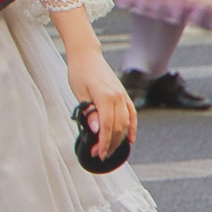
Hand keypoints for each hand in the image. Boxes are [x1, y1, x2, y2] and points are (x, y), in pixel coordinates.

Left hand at [68, 48, 135, 162]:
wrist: (86, 55)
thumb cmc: (79, 73)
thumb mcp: (79, 94)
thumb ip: (89, 112)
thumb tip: (96, 130)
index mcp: (106, 97)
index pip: (107, 126)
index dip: (103, 142)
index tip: (97, 153)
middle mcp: (118, 97)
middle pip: (118, 127)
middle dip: (110, 144)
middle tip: (99, 155)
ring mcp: (123, 96)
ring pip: (126, 123)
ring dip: (119, 139)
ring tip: (109, 150)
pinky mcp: (124, 95)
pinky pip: (132, 115)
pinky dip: (132, 128)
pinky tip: (130, 140)